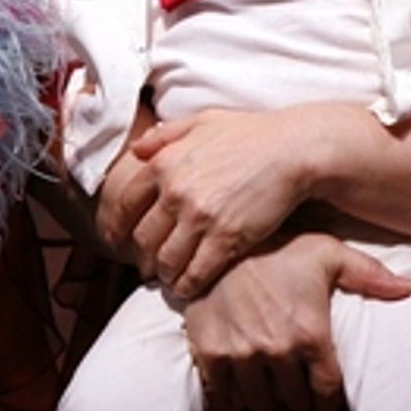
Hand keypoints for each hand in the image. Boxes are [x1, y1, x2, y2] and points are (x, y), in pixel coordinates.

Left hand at [116, 106, 332, 298]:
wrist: (293, 150)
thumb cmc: (252, 133)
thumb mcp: (202, 121)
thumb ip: (166, 135)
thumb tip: (138, 149)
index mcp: (164, 163)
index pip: (125, 204)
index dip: (117, 228)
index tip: (117, 242)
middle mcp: (175, 192)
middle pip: (143, 238)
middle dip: (142, 258)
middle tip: (146, 267)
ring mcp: (200, 218)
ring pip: (166, 260)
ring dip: (163, 274)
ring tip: (168, 279)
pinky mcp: (226, 239)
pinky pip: (195, 273)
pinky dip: (186, 285)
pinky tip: (188, 288)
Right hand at [182, 230, 410, 410]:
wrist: (220, 238)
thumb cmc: (279, 245)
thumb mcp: (327, 253)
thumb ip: (369, 275)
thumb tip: (410, 290)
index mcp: (311, 333)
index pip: (326, 391)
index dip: (327, 399)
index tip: (323, 397)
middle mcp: (278, 350)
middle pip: (293, 401)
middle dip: (298, 399)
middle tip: (296, 392)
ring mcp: (242, 354)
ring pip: (261, 404)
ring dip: (268, 401)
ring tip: (270, 389)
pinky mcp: (210, 353)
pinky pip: (224, 398)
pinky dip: (231, 401)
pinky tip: (237, 390)